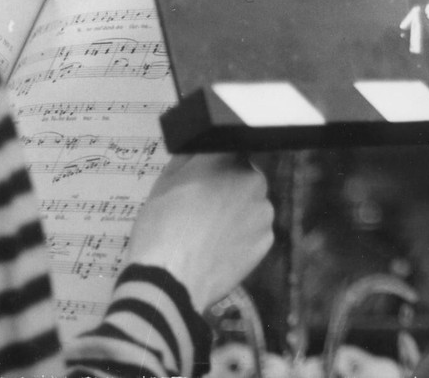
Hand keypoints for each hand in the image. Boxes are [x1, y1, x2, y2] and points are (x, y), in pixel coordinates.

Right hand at [126, 153, 273, 309]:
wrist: (170, 280)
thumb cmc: (161, 231)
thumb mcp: (163, 184)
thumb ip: (188, 158)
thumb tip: (198, 149)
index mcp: (225, 159)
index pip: (229, 148)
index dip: (216, 163)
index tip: (206, 177)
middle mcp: (251, 178)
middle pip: (243, 176)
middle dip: (227, 188)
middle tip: (202, 210)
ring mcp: (263, 209)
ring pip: (251, 204)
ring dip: (236, 213)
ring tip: (207, 233)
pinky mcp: (267, 237)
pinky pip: (256, 230)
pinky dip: (242, 237)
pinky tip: (218, 248)